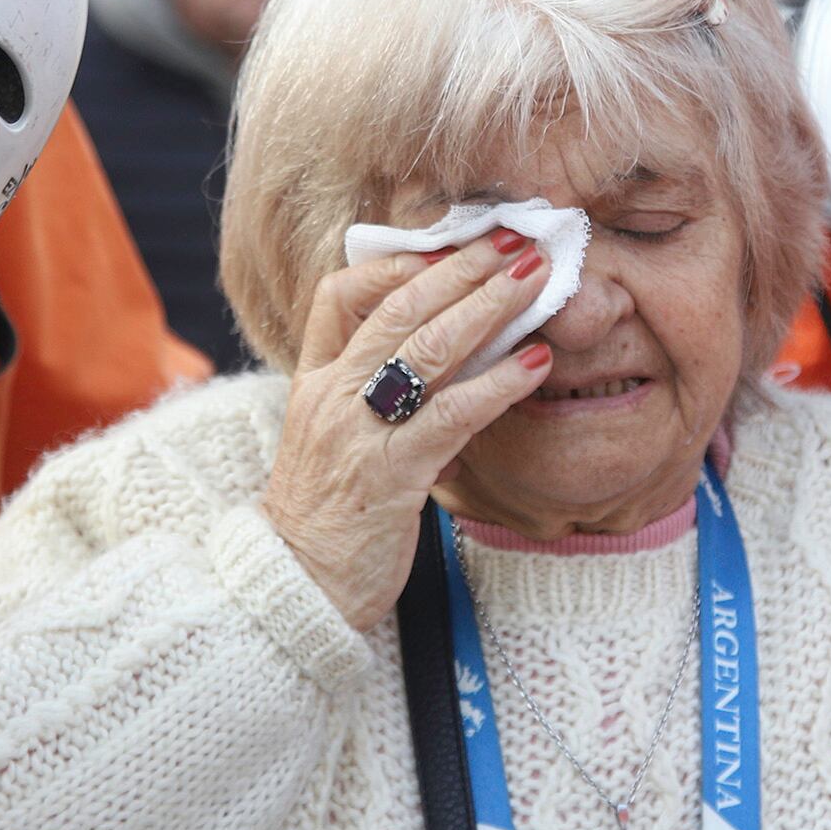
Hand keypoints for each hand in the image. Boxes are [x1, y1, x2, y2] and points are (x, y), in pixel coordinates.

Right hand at [260, 228, 553, 627]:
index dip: (394, 264)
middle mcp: (331, 396)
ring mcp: (357, 433)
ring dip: (488, 307)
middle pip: (397, 307)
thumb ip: (381, 405)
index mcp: (313, 383)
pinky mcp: (390, 474)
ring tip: (534, 280)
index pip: (340, 297)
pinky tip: (535, 364)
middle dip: (460, 267)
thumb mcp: (339, 446)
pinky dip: (498, 384)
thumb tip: (449, 381)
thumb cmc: (328, 519)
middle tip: (512, 239)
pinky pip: (450, 415)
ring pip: (426, 348)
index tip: (445, 247)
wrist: (295, 590)